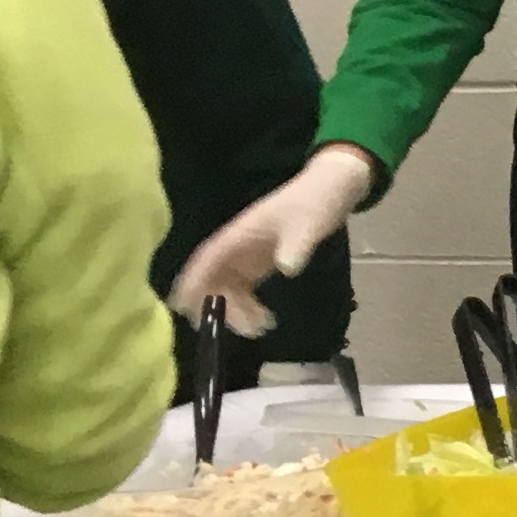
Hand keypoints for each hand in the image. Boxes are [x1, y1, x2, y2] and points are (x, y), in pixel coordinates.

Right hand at [170, 146, 371, 337]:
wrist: (334, 188)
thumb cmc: (317, 200)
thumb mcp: (310, 223)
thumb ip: (298, 245)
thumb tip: (287, 268)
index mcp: (240, 233)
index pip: (207, 258)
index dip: (192, 281)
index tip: (181, 305)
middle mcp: (237, 246)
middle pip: (212, 278)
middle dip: (215, 304)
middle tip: (229, 328)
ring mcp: (247, 255)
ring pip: (227, 287)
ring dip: (235, 310)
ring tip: (260, 328)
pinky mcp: (260, 264)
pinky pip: (244, 289)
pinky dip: (249, 306)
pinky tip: (266, 321)